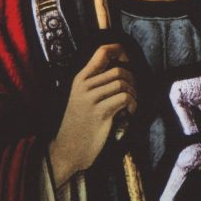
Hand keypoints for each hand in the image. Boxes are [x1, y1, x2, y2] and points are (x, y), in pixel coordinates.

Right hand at [49, 44, 136, 186]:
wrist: (67, 150)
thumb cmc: (80, 122)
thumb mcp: (82, 96)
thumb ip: (96, 81)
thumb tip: (120, 67)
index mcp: (80, 78)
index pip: (102, 51)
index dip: (119, 50)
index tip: (127, 60)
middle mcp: (84, 85)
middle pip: (118, 69)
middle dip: (131, 79)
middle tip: (131, 91)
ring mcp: (91, 99)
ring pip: (123, 83)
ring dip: (133, 93)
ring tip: (129, 103)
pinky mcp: (100, 113)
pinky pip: (124, 98)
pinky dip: (132, 104)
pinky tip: (128, 111)